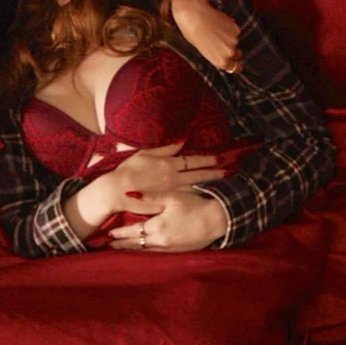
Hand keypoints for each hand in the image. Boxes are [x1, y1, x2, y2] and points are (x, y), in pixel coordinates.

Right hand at [102, 142, 223, 212]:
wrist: (117, 191)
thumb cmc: (128, 170)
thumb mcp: (144, 153)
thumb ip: (164, 148)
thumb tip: (181, 142)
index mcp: (169, 164)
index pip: (193, 161)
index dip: (207, 159)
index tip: (220, 158)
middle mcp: (174, 178)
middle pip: (198, 175)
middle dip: (214, 173)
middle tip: (227, 171)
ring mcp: (172, 192)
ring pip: (194, 187)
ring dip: (208, 185)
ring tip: (221, 183)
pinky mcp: (167, 202)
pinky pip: (185, 199)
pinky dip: (196, 196)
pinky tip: (204, 196)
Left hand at [109, 190, 227, 252]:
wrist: (217, 220)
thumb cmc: (195, 205)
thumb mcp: (172, 197)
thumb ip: (150, 197)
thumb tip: (129, 194)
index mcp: (157, 226)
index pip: (133, 231)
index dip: (121, 233)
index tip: (110, 234)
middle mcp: (161, 240)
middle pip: (137, 244)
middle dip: (123, 244)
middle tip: (110, 245)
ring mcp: (170, 248)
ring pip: (146, 251)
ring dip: (133, 249)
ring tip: (123, 249)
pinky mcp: (179, 251)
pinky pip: (158, 253)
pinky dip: (147, 252)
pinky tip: (144, 251)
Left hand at [170, 0, 242, 72]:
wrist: (193, 15)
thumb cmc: (192, 33)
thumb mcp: (201, 49)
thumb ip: (214, 54)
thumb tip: (222, 52)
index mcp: (221, 62)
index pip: (236, 68)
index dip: (235, 64)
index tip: (234, 61)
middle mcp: (229, 53)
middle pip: (237, 54)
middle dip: (231, 49)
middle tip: (219, 42)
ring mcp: (234, 40)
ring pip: (234, 40)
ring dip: (228, 37)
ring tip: (214, 29)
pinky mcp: (236, 27)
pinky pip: (234, 30)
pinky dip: (229, 27)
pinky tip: (218, 22)